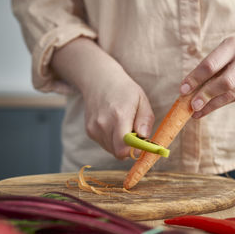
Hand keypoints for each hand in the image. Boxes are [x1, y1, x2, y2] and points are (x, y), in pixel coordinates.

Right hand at [51, 38, 154, 158]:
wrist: (99, 80)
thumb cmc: (125, 90)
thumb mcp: (142, 100)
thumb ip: (145, 120)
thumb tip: (144, 137)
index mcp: (119, 115)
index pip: (123, 148)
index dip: (135, 151)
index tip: (142, 145)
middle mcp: (103, 124)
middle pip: (119, 153)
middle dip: (130, 148)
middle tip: (135, 135)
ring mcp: (94, 128)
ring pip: (112, 150)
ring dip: (121, 145)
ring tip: (124, 127)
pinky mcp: (89, 131)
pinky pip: (105, 145)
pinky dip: (112, 141)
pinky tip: (114, 126)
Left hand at [180, 36, 234, 117]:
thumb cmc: (234, 53)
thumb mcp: (222, 51)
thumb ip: (207, 68)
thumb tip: (187, 91)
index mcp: (233, 45)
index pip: (211, 64)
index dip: (196, 78)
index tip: (183, 90)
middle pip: (226, 82)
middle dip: (207, 95)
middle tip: (192, 105)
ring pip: (232, 94)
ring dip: (212, 105)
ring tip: (196, 112)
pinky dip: (219, 104)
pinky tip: (207, 109)